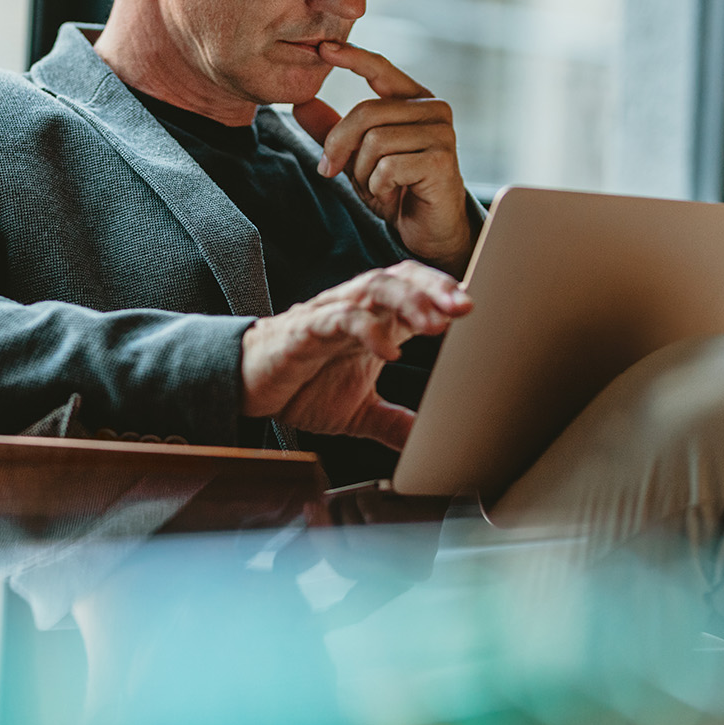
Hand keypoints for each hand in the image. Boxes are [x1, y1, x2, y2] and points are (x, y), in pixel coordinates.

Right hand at [241, 261, 471, 450]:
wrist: (247, 388)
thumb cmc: (302, 386)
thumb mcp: (359, 412)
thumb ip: (395, 424)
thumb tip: (429, 446)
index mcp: (375, 321)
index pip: (416, 291)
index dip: (446, 295)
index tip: (476, 309)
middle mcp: (356, 309)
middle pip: (401, 278)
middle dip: (436, 289)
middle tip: (466, 306)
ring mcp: (331, 314)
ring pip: (374, 287)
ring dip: (409, 300)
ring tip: (435, 322)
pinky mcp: (305, 329)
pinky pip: (339, 318)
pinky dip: (367, 329)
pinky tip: (388, 349)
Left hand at [293, 42, 473, 277]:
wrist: (428, 230)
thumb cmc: (397, 189)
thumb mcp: (356, 157)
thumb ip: (333, 130)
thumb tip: (300, 103)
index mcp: (413, 100)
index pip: (380, 68)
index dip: (352, 57)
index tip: (322, 48)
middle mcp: (433, 109)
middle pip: (366, 112)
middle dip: (339, 146)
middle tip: (330, 171)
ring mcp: (441, 133)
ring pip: (375, 141)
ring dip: (363, 173)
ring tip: (377, 187)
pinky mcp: (441, 160)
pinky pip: (389, 166)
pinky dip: (378, 186)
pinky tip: (392, 195)